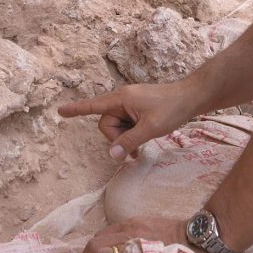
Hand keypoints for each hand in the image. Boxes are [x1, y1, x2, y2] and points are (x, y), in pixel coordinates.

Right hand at [58, 81, 201, 159]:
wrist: (192, 97)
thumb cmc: (172, 109)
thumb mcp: (151, 128)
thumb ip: (130, 141)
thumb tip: (112, 155)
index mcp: (121, 99)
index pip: (93, 106)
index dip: (76, 110)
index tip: (60, 111)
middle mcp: (122, 99)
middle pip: (107, 124)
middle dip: (117, 138)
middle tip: (135, 147)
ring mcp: (131, 104)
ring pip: (118, 127)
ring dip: (127, 138)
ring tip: (144, 144)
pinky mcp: (138, 109)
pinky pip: (127, 125)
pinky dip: (132, 134)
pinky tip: (144, 139)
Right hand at [78, 216, 221, 252]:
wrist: (205, 236)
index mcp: (133, 246)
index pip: (98, 252)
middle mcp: (130, 231)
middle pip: (94, 241)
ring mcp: (134, 222)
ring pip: (102, 233)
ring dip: (94, 249)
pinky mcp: (139, 219)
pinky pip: (114, 228)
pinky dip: (106, 241)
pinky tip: (113, 252)